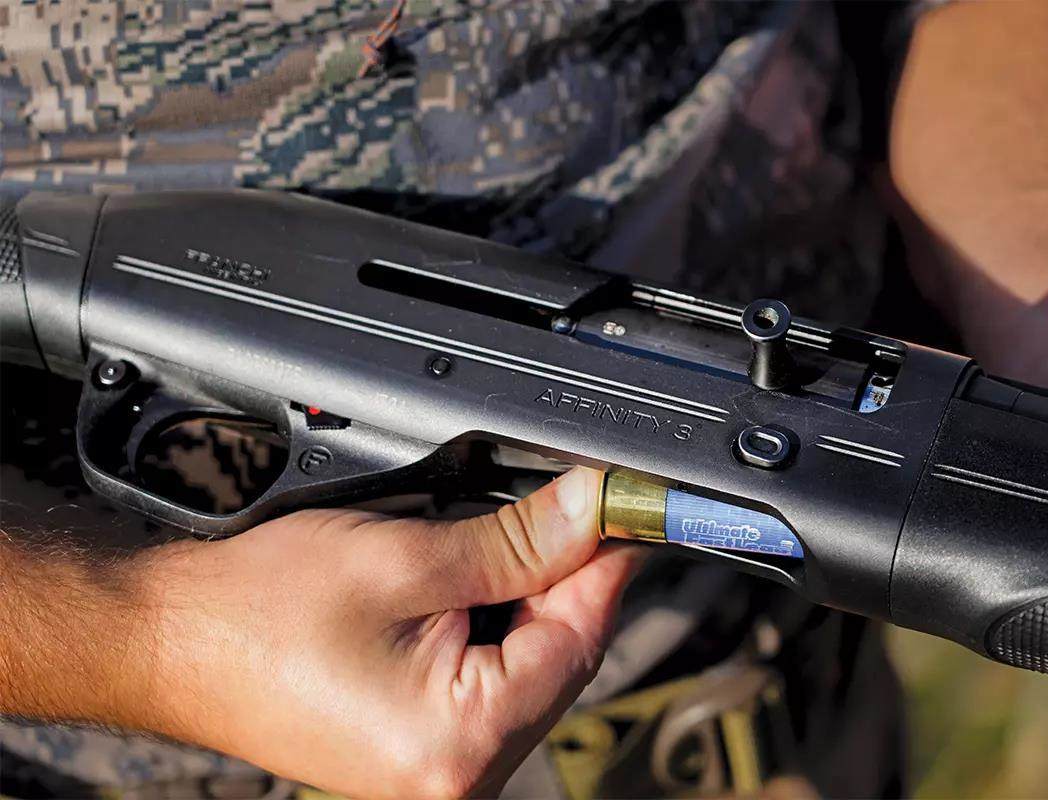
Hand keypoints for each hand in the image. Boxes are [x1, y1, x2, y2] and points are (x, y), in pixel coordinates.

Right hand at [138, 467, 638, 798]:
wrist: (172, 640)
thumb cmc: (257, 611)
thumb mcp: (406, 558)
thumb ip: (517, 540)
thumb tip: (593, 509)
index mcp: (462, 742)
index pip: (583, 636)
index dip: (609, 560)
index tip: (627, 506)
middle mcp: (460, 778)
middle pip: (563, 656)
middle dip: (567, 578)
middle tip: (562, 508)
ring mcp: (440, 773)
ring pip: (531, 666)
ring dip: (528, 599)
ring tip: (492, 544)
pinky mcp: (422, 753)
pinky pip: (492, 684)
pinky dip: (495, 627)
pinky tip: (469, 585)